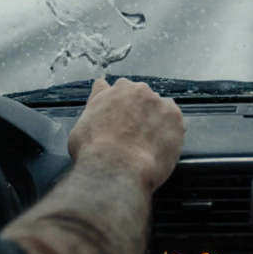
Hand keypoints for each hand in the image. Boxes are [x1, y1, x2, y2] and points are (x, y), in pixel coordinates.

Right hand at [67, 77, 184, 192]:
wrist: (118, 166)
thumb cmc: (94, 153)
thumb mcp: (78, 132)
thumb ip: (91, 118)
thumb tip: (95, 119)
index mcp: (107, 93)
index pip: (106, 87)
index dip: (110, 100)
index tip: (113, 110)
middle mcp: (132, 91)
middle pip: (135, 93)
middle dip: (134, 108)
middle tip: (132, 131)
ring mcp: (155, 101)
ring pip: (156, 104)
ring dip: (153, 117)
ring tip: (148, 140)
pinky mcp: (173, 115)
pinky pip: (173, 116)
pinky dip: (169, 127)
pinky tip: (162, 141)